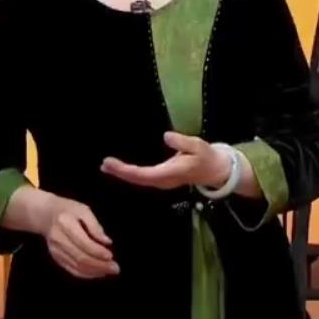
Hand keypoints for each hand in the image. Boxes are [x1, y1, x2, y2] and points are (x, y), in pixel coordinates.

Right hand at [33, 194, 117, 279]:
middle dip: (99, 265)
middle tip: (115, 268)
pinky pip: (72, 269)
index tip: (111, 256)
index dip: (97, 251)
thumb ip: (95, 226)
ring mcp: (56, 251)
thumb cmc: (68, 210)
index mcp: (65, 224)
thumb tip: (107, 242)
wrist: (45, 215)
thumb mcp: (83, 210)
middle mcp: (58, 239)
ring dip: (95, 271)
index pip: (83, 242)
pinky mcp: (56, 258)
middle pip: (80, 257)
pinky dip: (86, 274)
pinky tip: (98, 273)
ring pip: (76, 266)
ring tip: (109, 271)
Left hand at [101, 132, 233, 190]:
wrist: (214, 170)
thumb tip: (167, 136)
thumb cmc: (205, 156)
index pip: (143, 174)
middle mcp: (163, 180)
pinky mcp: (161, 179)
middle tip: (104, 164)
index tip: (112, 163)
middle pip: (137, 179)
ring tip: (108, 166)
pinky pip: (143, 178)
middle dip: (120, 172)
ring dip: (124, 173)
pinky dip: (131, 173)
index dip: (126, 170)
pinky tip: (122, 168)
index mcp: (169, 173)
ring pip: (139, 180)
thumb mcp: (197, 145)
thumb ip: (182, 142)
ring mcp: (162, 181)